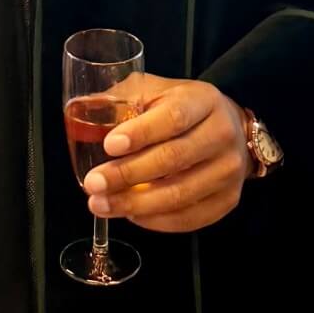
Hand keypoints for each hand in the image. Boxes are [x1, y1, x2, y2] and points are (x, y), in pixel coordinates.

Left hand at [85, 77, 252, 234]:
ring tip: (102, 204)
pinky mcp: (228, 200)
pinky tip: (131, 214)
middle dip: (128, 174)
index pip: (173, 117)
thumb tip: (82, 111)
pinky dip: (156, 221)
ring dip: (136, 204)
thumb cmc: (183, 110)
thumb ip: (123, 98)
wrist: (231, 129)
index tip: (109, 145)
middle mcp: (222, 135)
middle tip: (94, 183)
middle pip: (174, 159)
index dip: (141, 133)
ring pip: (180, 194)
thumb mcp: (157, 91)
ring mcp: (229, 170)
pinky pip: (189, 218)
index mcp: (203, 101)